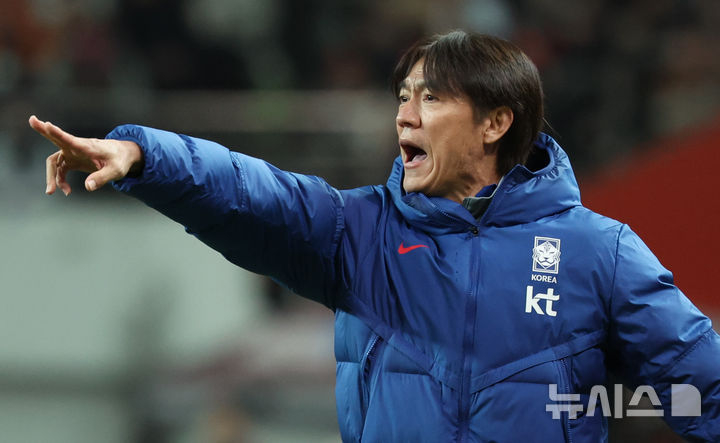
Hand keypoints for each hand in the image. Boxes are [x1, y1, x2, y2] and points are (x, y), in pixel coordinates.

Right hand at [28, 115, 143, 194]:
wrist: (122, 156)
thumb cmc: (120, 160)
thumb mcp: (116, 171)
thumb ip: (102, 178)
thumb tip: (87, 187)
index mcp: (88, 147)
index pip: (71, 139)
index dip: (58, 133)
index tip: (47, 124)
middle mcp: (77, 147)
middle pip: (56, 139)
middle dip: (43, 131)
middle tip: (31, 119)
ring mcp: (73, 153)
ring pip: (54, 162)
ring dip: (51, 176)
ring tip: (51, 192)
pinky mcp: (72, 160)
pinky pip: (60, 170)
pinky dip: (60, 181)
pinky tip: (66, 191)